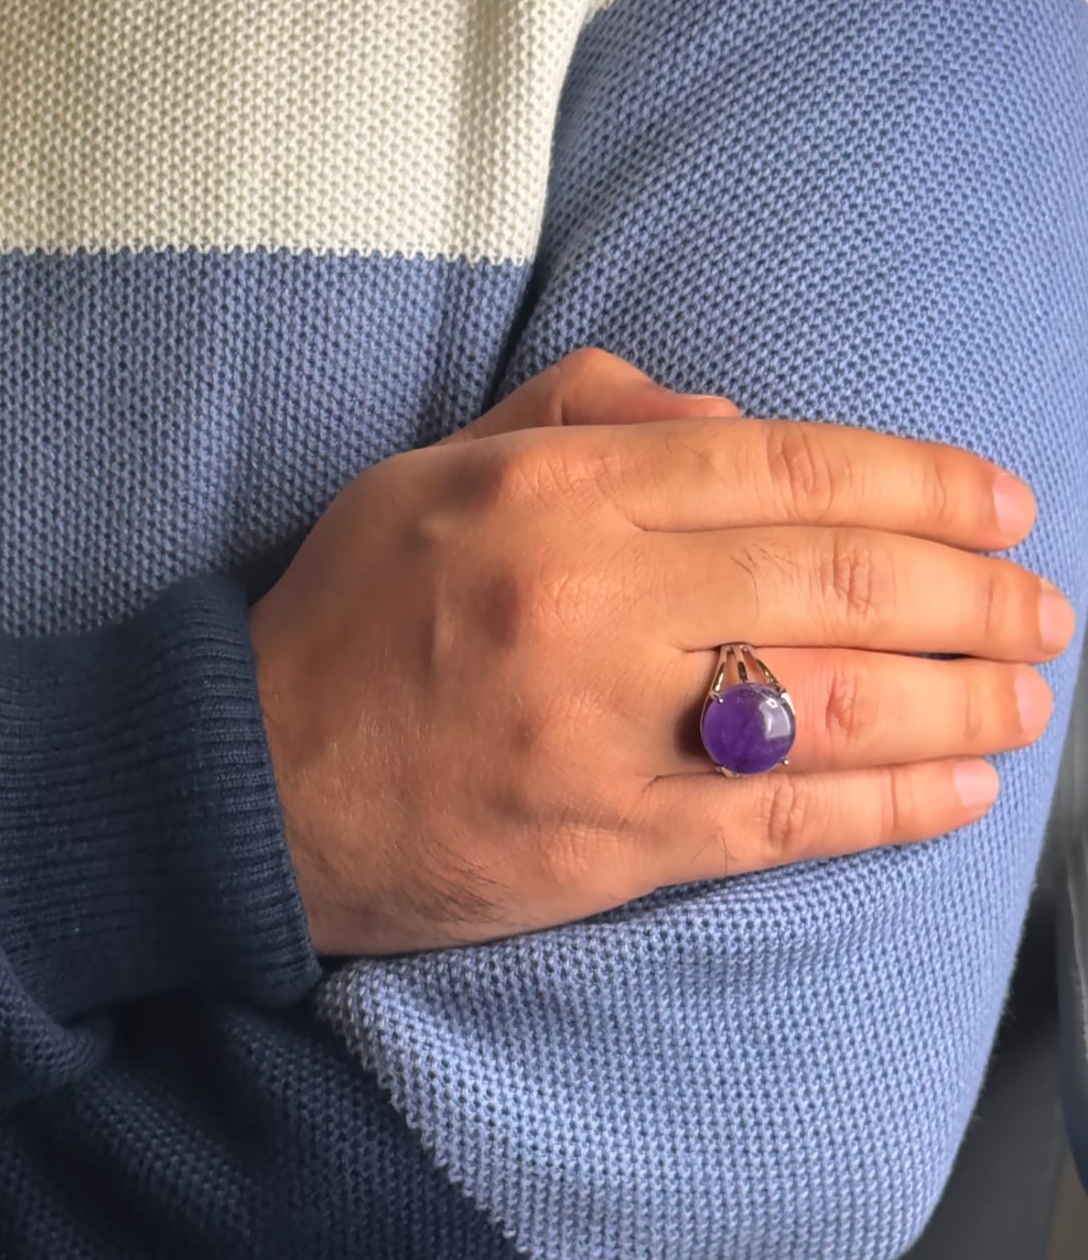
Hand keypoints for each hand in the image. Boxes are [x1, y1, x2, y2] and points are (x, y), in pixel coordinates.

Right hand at [247, 349, 1074, 955]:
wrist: (251, 782)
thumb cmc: (349, 618)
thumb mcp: (435, 472)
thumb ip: (581, 417)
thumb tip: (730, 416)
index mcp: (552, 494)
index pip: (784, 467)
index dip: (919, 483)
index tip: (1001, 504)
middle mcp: (590, 600)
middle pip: (835, 583)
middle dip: (970, 594)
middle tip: (1041, 606)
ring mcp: (604, 730)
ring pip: (833, 704)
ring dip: (959, 698)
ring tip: (1027, 694)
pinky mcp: (607, 843)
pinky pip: (781, 821)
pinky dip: (890, 805)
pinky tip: (959, 788)